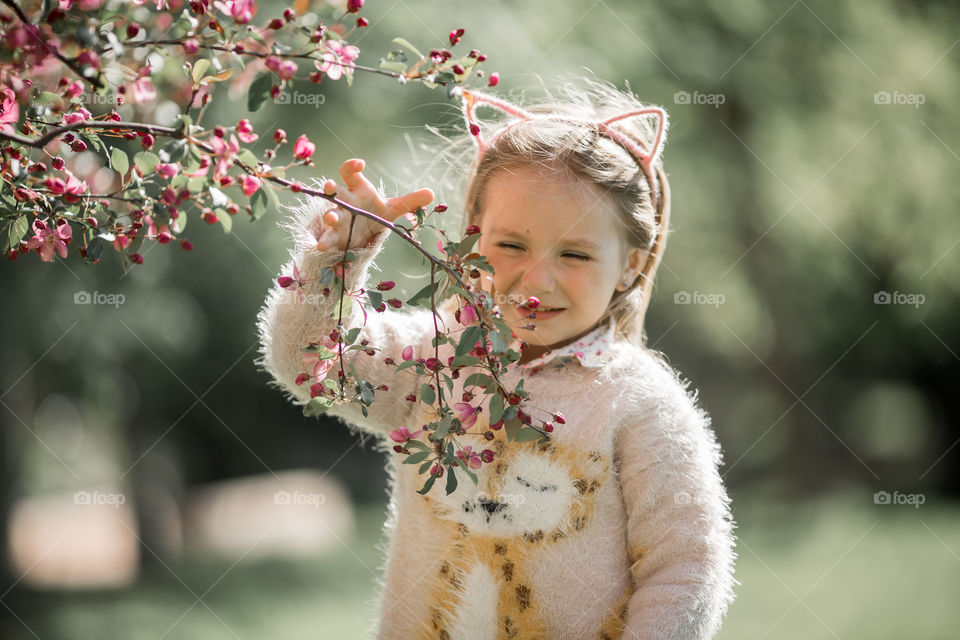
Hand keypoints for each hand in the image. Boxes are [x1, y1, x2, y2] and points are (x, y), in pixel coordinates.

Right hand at [311, 158, 433, 250]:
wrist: (361, 234)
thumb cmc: (373, 213)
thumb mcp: (392, 208)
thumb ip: (410, 202)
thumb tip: (432, 193)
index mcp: (358, 189)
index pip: (350, 173)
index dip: (352, 166)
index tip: (360, 164)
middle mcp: (345, 201)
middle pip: (336, 191)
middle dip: (332, 189)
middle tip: (330, 185)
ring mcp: (337, 217)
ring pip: (331, 213)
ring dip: (330, 215)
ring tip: (331, 218)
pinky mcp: (334, 235)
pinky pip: (328, 237)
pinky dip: (325, 241)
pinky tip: (322, 247)